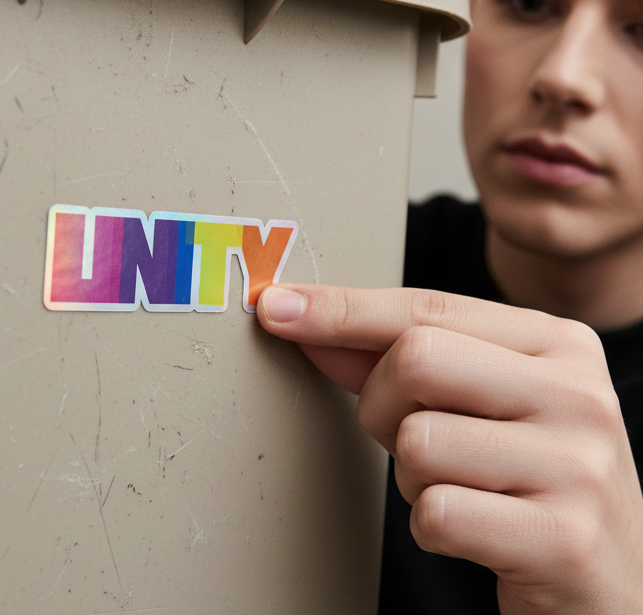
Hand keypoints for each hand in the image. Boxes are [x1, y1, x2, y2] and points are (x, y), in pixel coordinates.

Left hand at [257, 283, 642, 613]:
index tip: (278, 307)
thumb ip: (390, 356)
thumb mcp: (472, 399)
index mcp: (558, 342)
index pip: (426, 307)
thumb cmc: (522, 472)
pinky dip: (432, 525)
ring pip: (418, 442)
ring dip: (413, 476)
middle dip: (381, 404)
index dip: (342, 309)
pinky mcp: (563, 538)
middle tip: (412, 435)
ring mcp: (579, 465)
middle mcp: (579, 393)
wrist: (603, 574)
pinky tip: (475, 528)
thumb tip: (299, 318)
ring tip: (462, 486)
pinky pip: (436, 514)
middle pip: (415, 360)